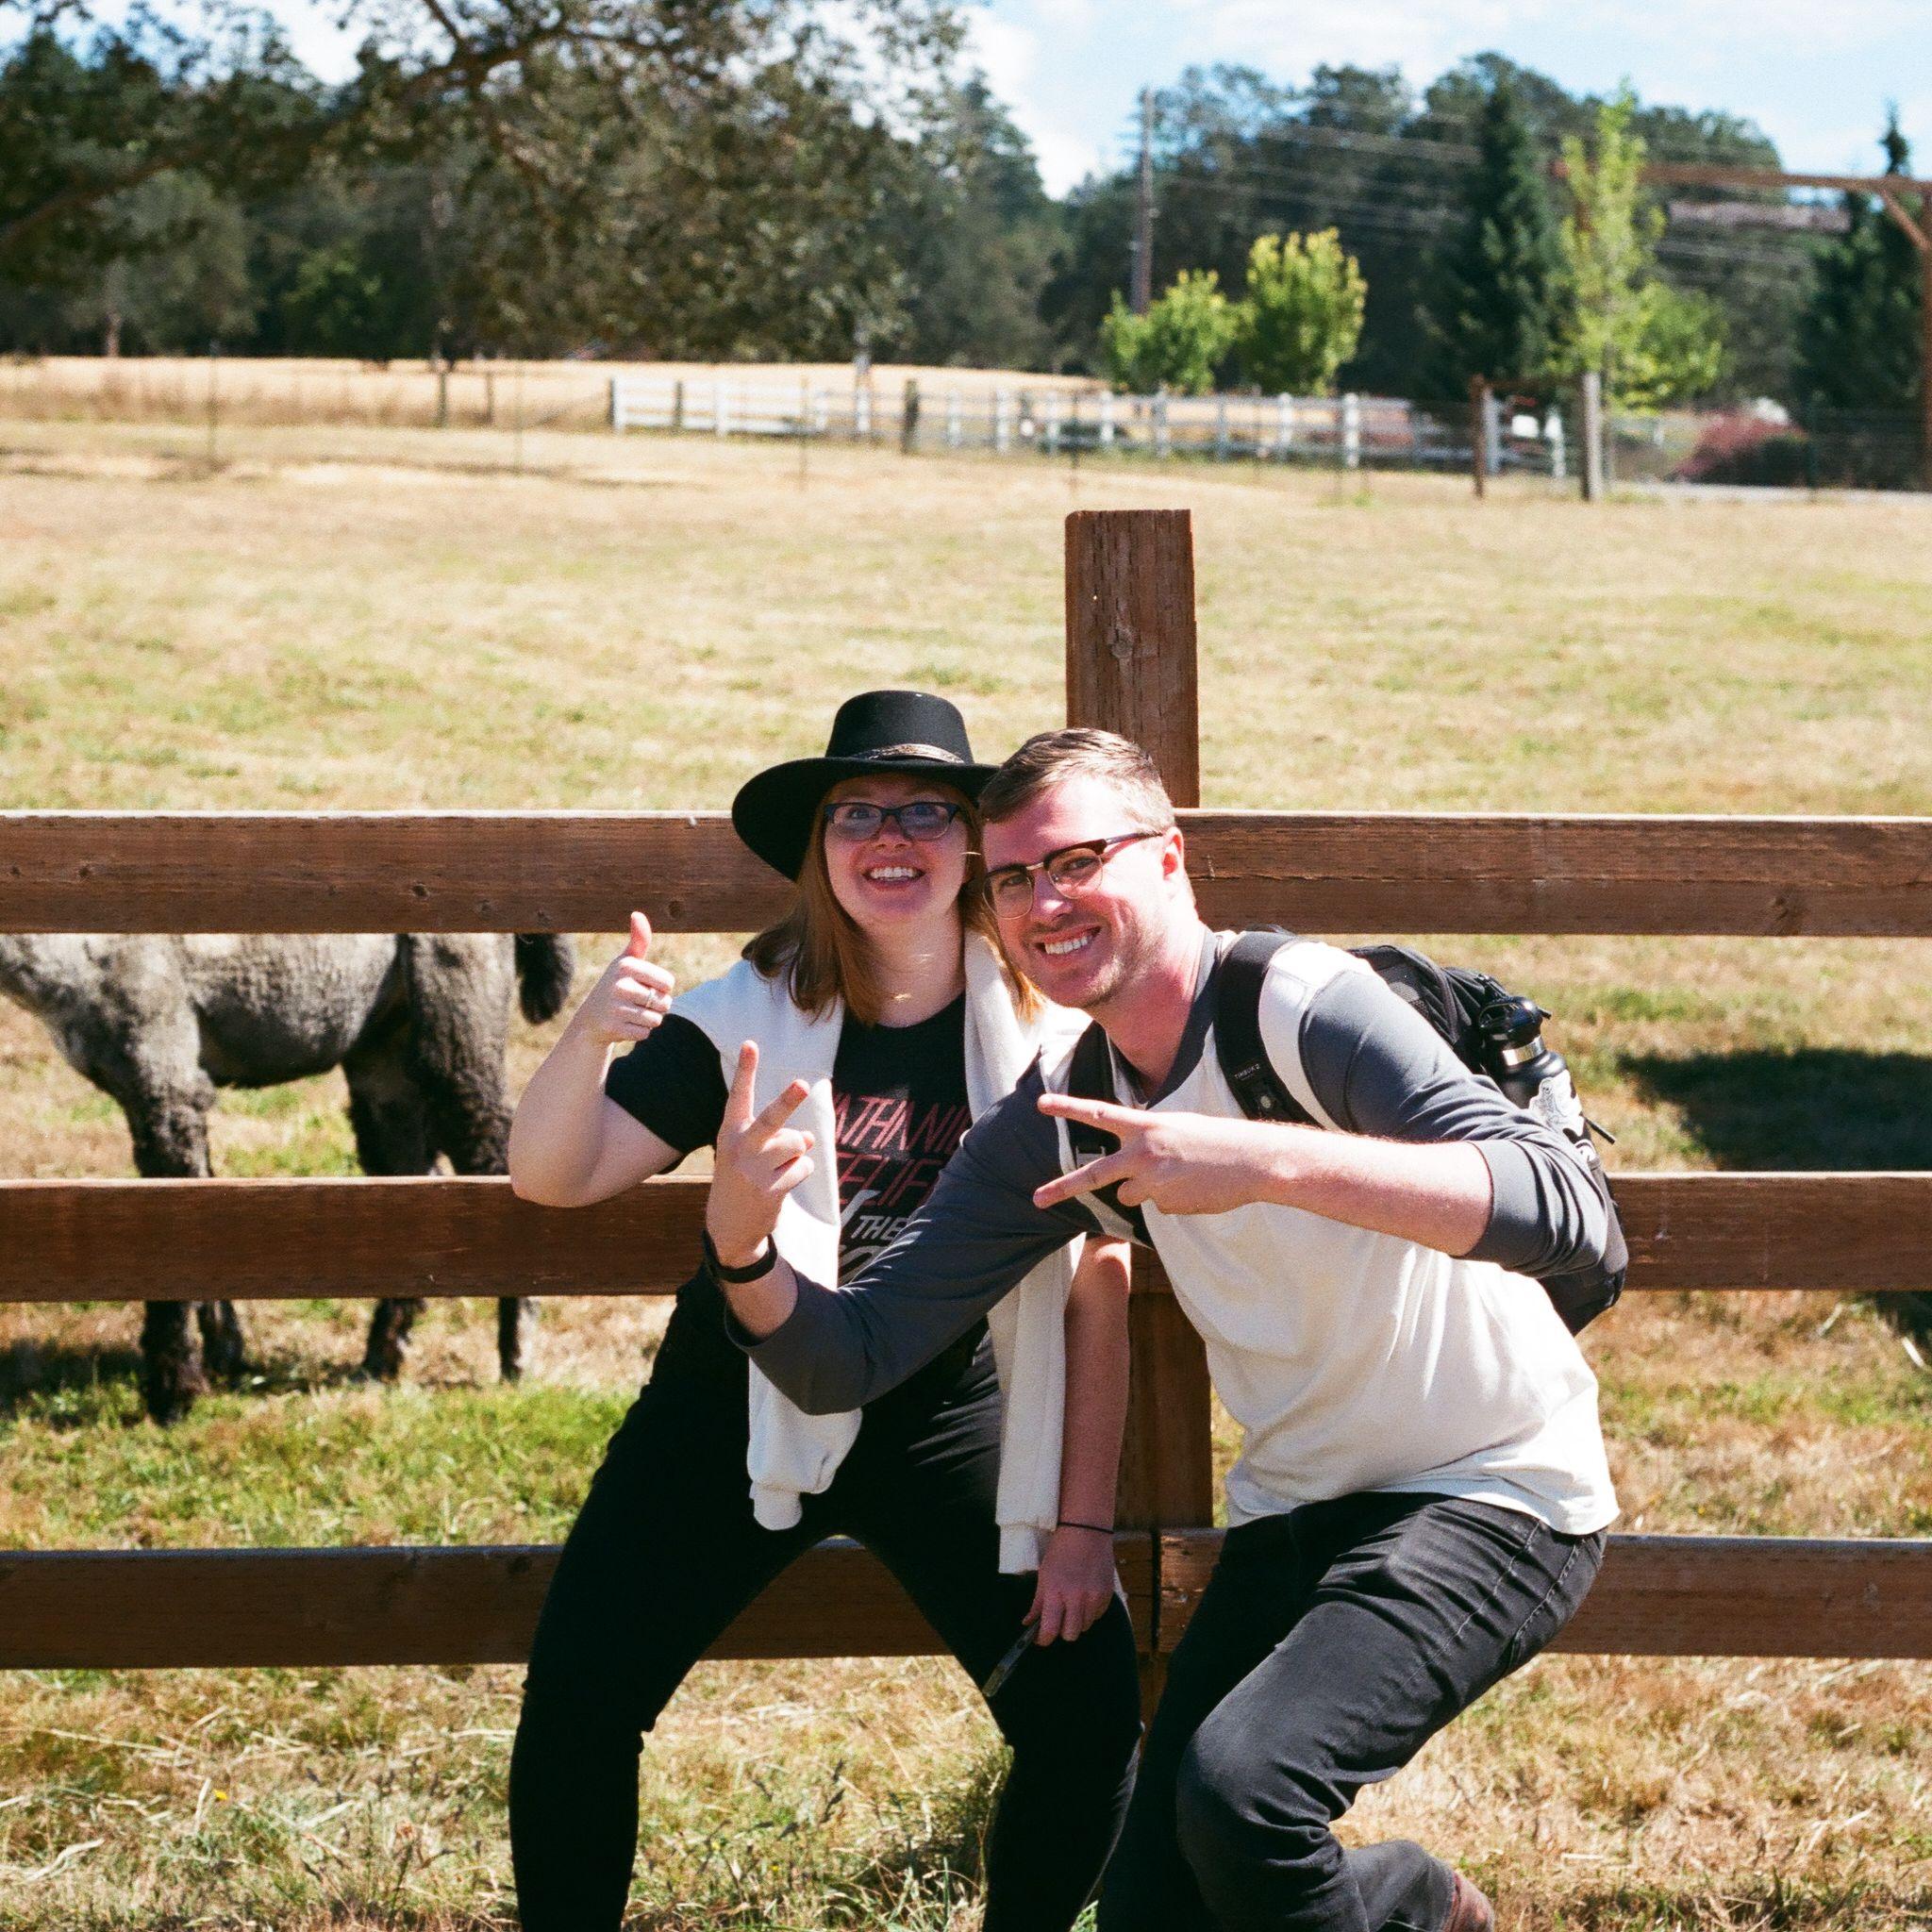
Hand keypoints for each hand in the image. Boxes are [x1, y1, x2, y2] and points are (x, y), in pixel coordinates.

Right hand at [579, 912, 674, 1045]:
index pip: (668, 983)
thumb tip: (637, 913)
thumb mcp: (626, 962)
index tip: (644, 986)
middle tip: (637, 1002)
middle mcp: (619, 985)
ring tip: (630, 1013)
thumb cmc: (616, 985)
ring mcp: (615, 1007)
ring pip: (656, 1019)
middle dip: (657, 1006)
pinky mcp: (614, 1028)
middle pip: (664, 1002)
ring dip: (648, 1019)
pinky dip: (639, 1032)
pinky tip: (624, 1025)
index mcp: (625, 966)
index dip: (662, 988)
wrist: (590, 1020)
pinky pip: (645, 1033)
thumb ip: (638, 940)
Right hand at [706, 1041, 813, 1268]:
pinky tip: (779, 1185)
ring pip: (797, 1142)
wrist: (729, 1227)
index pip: (738, 1096)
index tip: (751, 1044)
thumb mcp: (750, 1153)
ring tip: (777, 1168)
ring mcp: (755, 1170)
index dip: (746, 1069)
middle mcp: (740, 1148)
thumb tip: (809, 1138)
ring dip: (796, 1153)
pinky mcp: (772, 1190)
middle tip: (802, 1084)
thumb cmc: (742, 1178)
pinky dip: (799, 1172)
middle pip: (771, 1119)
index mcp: (730, 1133)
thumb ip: (777, 1137)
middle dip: (788, 1101)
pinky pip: (803, 1166)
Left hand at [1027, 1525, 1116, 1642]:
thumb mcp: (1044, 1575)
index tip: (1040, 1639)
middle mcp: (1076, 1597)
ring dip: (1076, 1621)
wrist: (1086, 1532)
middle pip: (1070, 1634)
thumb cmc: (1061, 1551)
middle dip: (1061, 1631)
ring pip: (1084, 1627)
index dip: (1043, 1639)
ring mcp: (1094, 1596)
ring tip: (1072, 1604)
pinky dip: (1089, 1613)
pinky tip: (1085, 1597)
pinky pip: (1097, 1616)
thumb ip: (1037, 1603)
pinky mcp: (1107, 1594)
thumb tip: (1028, 1624)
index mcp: (1056, 1591)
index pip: (1050, 1629)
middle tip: (1057, 1620)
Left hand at [1034, 1092, 1294, 1216]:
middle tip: (1036, 1199)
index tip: (1040, 1104)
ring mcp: (1153, 1183)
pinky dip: (1174, 1202)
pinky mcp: (1166, 1206)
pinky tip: (1196, 1190)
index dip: (1068, 1107)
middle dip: (1062, 1187)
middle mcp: (1143, 1154)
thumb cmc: (1217, 1141)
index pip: (1098, 1114)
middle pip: (1093, 1175)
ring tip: (1183, 1177)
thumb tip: (1125, 1188)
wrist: (1254, 1160)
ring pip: (1131, 1196)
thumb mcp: (1177, 1128)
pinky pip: (1159, 1207)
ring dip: (1148, 1191)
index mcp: (1146, 1126)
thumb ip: (1146, 1145)